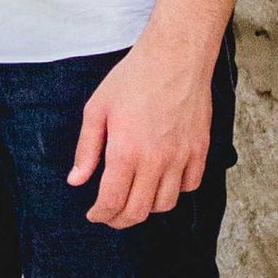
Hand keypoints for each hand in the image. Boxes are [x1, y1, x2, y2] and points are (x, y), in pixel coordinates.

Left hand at [69, 29, 216, 228]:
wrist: (175, 57)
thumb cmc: (133, 78)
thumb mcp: (97, 109)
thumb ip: (87, 149)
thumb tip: (76, 180)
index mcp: (126, 152)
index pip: (112, 201)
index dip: (101, 215)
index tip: (94, 214)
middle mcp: (155, 161)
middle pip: (139, 211)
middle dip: (120, 220)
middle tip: (110, 216)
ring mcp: (181, 157)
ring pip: (166, 204)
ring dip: (147, 208)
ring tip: (135, 198)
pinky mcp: (200, 149)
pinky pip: (190, 185)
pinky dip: (176, 191)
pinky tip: (162, 182)